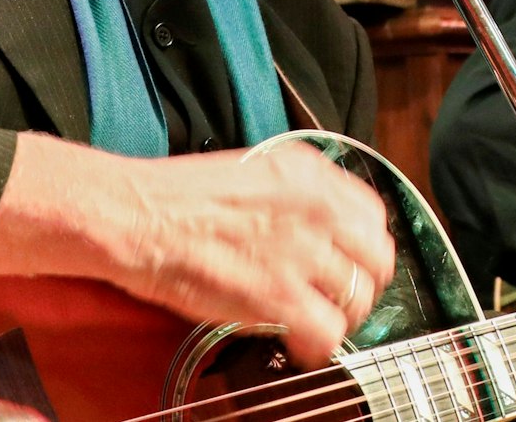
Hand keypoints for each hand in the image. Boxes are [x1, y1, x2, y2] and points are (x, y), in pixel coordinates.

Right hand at [119, 141, 397, 366]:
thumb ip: (293, 194)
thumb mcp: (252, 170)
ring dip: (341, 315)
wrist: (139, 215)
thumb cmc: (176, 195)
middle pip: (376, 258)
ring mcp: (302, 253)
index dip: (366, 244)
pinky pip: (328, 332)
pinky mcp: (280, 295)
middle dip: (364, 282)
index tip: (353, 258)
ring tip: (318, 322)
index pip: (373, 214)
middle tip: (342, 296)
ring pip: (357, 298)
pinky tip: (301, 345)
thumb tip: (312, 223)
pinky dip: (319, 345)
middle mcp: (317, 209)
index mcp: (310, 175)